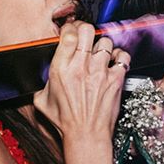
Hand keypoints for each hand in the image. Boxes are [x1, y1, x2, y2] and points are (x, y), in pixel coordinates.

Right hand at [33, 21, 129, 138]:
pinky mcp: (115, 79)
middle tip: (84, 36)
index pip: (67, 35)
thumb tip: (44, 71)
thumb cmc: (64, 120)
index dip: (69, 29)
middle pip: (87, 31)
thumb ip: (43, 82)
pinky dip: (118, 56)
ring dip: (101, 45)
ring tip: (98, 53)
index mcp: (60, 69)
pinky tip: (112, 62)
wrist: (86, 134)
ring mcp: (100, 72)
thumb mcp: (41, 100)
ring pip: (105, 41)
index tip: (70, 32)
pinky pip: (122, 56)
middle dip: (84, 30)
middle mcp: (80, 67)